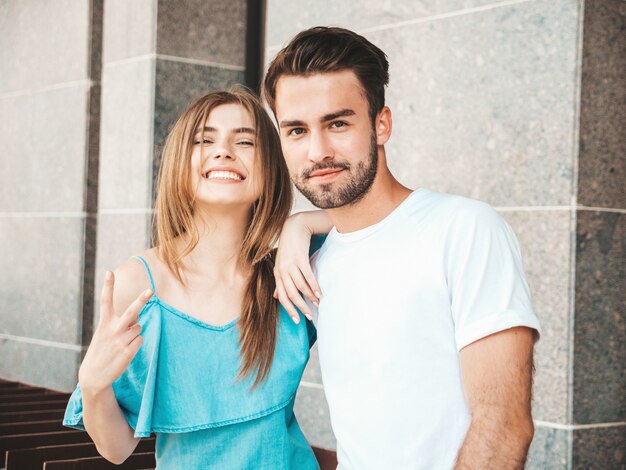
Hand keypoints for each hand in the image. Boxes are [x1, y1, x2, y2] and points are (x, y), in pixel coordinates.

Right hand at [78, 271, 150, 393]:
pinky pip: (140, 339)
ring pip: (138, 327)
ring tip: (122, 343)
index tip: (109, 272)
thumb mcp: (106, 334)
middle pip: (130, 312)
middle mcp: (112, 330)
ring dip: (134, 333)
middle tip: (150, 290)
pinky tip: (126, 351)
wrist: (93, 376)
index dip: (108, 286)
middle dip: (141, 300)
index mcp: (104, 324)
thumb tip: (138, 315)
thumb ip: (121, 322)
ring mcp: (120, 341)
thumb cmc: (102, 350)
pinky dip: (136, 343)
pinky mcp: (128, 352)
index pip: (105, 301)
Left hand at [274, 213, 321, 323]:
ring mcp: (290, 264)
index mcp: (277, 274)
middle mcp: (282, 270)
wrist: (294, 226)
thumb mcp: (281, 264)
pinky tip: (320, 293)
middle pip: (291, 294)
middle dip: (301, 307)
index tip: (297, 320)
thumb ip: (280, 281)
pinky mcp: (299, 258)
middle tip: (310, 316)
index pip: (282, 297)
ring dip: (310, 297)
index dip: (289, 309)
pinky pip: (307, 275)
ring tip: (318, 304)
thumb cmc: (289, 247)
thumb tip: (276, 296)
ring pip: (300, 286)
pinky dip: (314, 285)